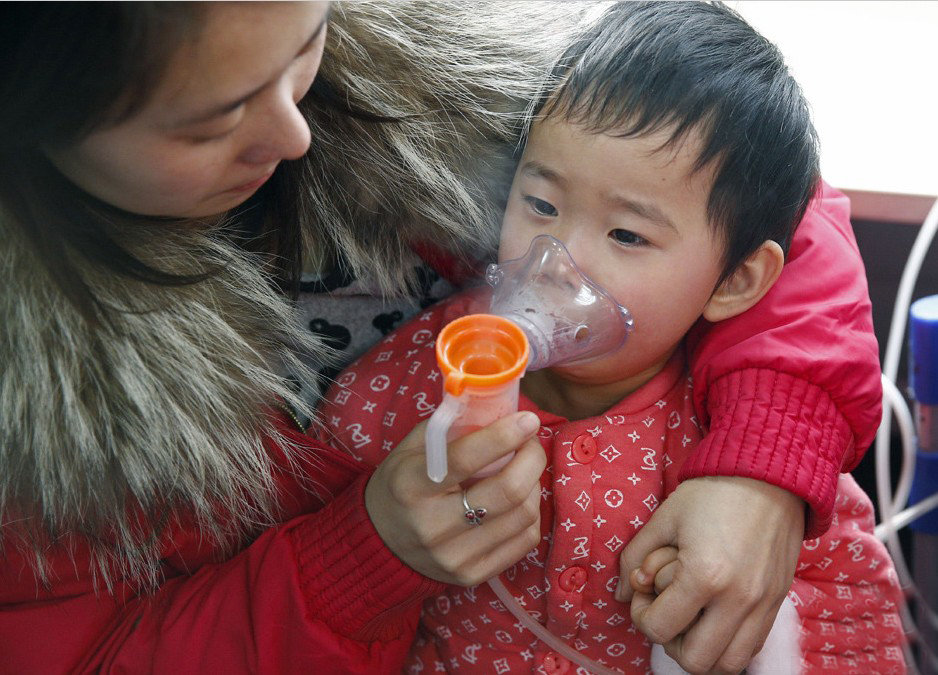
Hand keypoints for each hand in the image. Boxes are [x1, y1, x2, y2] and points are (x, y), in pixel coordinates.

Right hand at [365, 411, 545, 585]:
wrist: (379, 544)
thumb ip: (450, 427)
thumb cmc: (401, 485)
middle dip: (531, 458)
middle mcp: (432, 526)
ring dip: (533, 484)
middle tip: (530, 442)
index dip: (505, 436)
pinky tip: (517, 499)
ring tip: (523, 469)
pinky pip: (524, 540)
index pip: (466, 459)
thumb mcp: (410, 449)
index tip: (528, 419)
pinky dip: (530, 513)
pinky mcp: (472, 575)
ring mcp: (454, 556)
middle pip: (507, 490)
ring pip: (523, 516)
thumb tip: (497, 409)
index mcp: (411, 486)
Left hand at [615, 476, 804, 673]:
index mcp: (705, 576)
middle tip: (666, 610)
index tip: (644, 590)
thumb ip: (634, 557)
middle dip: (670, 640)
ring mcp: (764, 605)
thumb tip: (621, 592)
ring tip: (690, 618)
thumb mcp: (663, 518)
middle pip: (695, 661)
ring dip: (702, 650)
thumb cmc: (712, 492)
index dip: (642, 615)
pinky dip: (728, 643)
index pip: (660, 629)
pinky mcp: (779, 602)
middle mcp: (738, 599)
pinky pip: (752, 646)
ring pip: (729, 664)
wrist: (769, 474)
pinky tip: (714, 615)